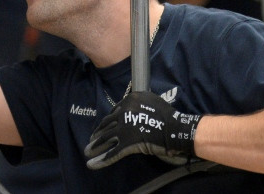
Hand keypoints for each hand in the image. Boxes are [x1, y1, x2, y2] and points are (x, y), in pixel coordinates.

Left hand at [84, 90, 200, 168]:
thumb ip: (137, 104)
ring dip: (95, 146)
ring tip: (88, 151)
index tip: (102, 127)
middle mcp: (124, 112)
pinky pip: (113, 152)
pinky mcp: (127, 142)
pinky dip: (102, 160)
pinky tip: (92, 164)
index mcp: (129, 100)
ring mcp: (124, 128)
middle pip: (107, 124)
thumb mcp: (150, 100)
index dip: (107, 122)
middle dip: (98, 133)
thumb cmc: (167, 115)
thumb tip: (129, 108)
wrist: (176, 128)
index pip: (113, 112)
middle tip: (91, 139)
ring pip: (106, 138)